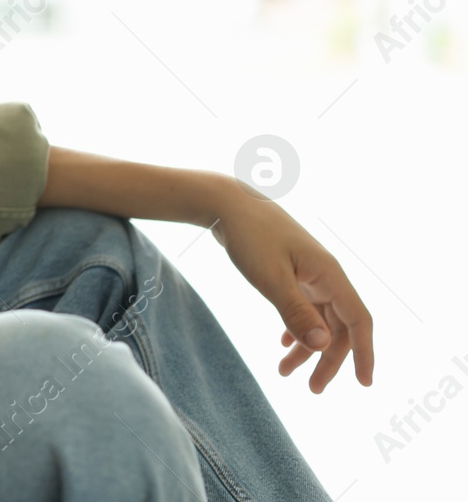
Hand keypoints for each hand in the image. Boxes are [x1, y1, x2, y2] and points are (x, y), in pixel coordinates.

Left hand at [209, 180, 374, 392]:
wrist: (226, 203)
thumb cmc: (249, 236)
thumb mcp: (270, 278)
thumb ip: (297, 312)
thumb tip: (325, 347)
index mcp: (329, 275)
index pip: (359, 320)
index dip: (365, 353)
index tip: (363, 384)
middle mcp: (325, 275)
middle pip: (339, 326)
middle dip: (328, 360)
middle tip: (312, 389)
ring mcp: (309, 272)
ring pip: (319, 318)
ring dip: (307, 347)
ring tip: (284, 372)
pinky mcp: (292, 270)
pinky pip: (305, 306)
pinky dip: (297, 327)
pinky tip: (283, 342)